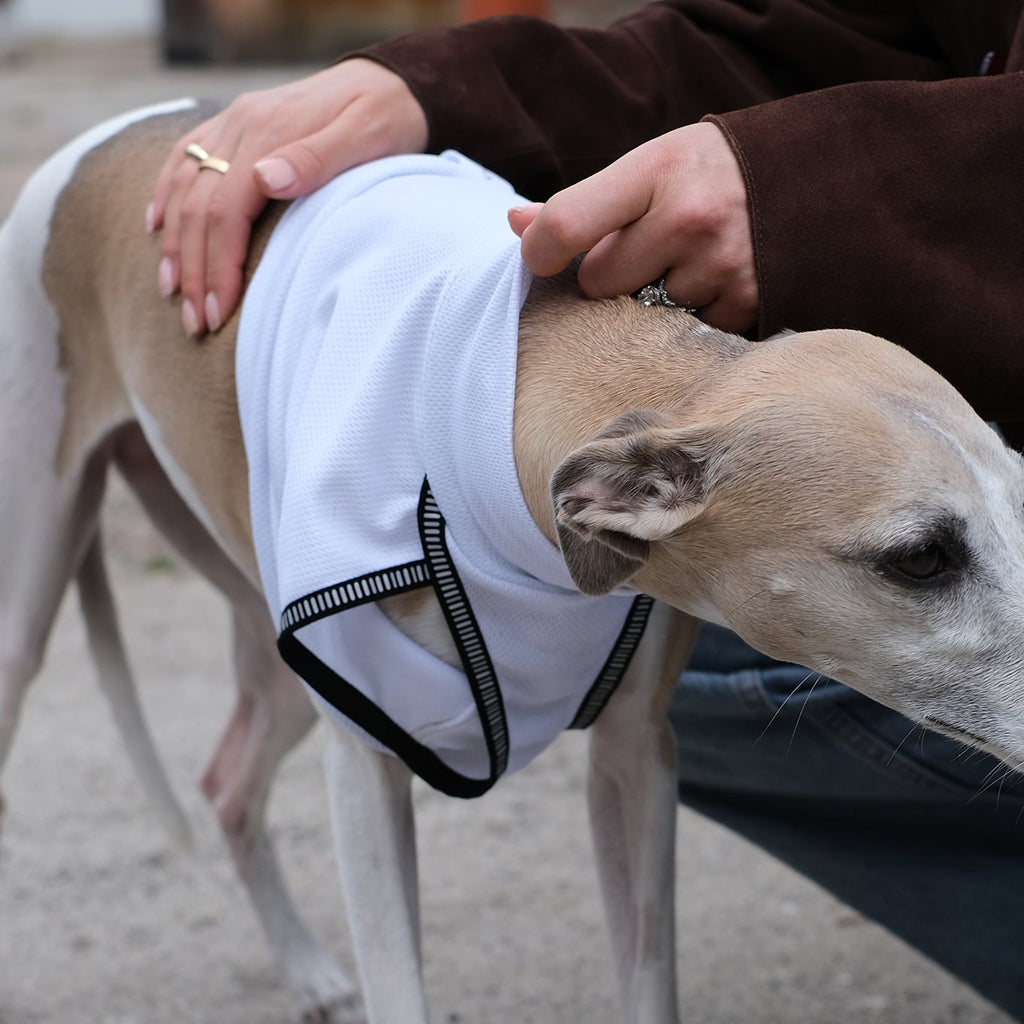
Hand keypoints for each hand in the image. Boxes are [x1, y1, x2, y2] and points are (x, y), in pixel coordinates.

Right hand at [148, 58, 428, 336]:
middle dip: (194, 271)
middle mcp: (241, 125)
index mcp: (268, 133)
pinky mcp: (235, 125)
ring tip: (174, 293)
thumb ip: (317, 159)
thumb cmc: (387, 120)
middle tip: (196, 324)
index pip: (225, 211)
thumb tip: (265, 180)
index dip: (219, 267)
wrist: (391, 80)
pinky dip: (166, 195)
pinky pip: (185, 158)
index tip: (219, 312)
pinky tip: (156, 228)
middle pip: (198, 207)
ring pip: (185, 187)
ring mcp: (233, 123)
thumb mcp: (367, 139)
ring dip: (175, 244)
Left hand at [507, 122, 757, 332]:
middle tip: (646, 253)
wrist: (819, 178)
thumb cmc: (711, 174)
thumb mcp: (652, 166)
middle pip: (599, 284)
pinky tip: (715, 287)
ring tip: (691, 266)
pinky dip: (691, 320)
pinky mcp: (747, 305)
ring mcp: (722, 265)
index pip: (567, 224)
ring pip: (642, 317)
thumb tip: (516, 225)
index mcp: (657, 168)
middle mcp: (690, 217)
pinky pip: (684, 334)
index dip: (538, 251)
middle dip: (612, 277)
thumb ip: (584, 203)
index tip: (538, 260)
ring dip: (655, 303)